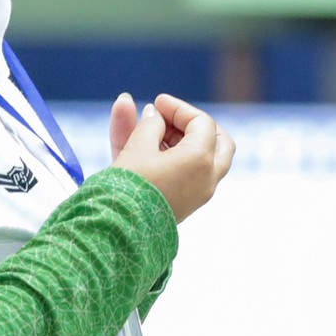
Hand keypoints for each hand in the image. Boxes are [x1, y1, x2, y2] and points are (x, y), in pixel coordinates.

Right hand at [110, 94, 235, 222]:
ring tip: (149, 129)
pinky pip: (187, 175)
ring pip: (203, 160)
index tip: (156, 102)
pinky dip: (173, 158)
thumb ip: (150, 123)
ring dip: (181, 141)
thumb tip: (155, 114)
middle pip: (218, 143)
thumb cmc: (129, 186)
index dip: (179, 108)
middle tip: (173, 117)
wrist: (117, 232)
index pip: (201, 123)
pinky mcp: (183, 204)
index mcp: (201, 160)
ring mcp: (198, 194)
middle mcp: (207, 179)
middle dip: (196, 125)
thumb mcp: (138, 145)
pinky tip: (146, 144)